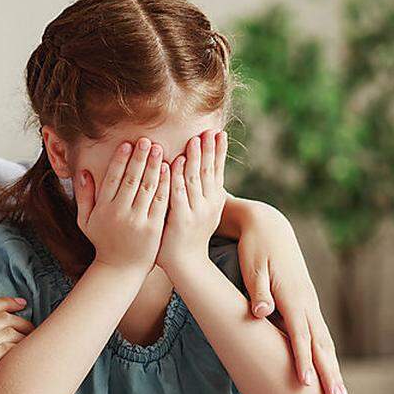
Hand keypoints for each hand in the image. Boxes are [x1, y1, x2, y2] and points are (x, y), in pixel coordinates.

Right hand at [73, 137, 168, 273]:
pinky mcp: (153, 228)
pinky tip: (168, 170)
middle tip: (146, 140)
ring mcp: (138, 221)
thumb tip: (83, 172)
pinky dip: (164, 184)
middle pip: (131, 180)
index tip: (127, 144)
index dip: (121, 160)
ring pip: (147, 188)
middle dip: (139, 158)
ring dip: (154, 166)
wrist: (120, 269)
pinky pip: (160, 202)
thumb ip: (84, 196)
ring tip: (159, 149)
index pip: (113, 179)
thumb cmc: (103, 241)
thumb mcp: (86, 221)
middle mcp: (120, 213)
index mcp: (104, 209)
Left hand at [157, 130, 227, 275]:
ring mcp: (195, 212)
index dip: (219, 152)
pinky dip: (176, 177)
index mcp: (214, 201)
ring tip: (194, 140)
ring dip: (194, 158)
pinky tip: (174, 162)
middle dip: (208, 149)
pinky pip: (178, 194)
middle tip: (208, 130)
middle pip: (208, 172)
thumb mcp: (203, 211)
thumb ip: (202, 191)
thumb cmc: (189, 234)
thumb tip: (203, 169)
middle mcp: (208, 205)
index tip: (219, 133)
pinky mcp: (180, 219)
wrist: (185, 263)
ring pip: (195, 179)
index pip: (218, 171)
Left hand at [229, 198, 348, 393]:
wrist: (269, 226)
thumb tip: (260, 313)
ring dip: (333, 368)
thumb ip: (258, 292)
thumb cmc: (256, 248)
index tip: (306, 384)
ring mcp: (310, 302)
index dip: (303, 361)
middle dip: (329, 373)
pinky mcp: (307, 302)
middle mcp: (307, 302)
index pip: (300, 335)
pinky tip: (329, 369)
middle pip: (321, 344)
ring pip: (325, 341)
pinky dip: (327, 354)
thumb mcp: (252, 267)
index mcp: (293, 297)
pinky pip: (320, 334)